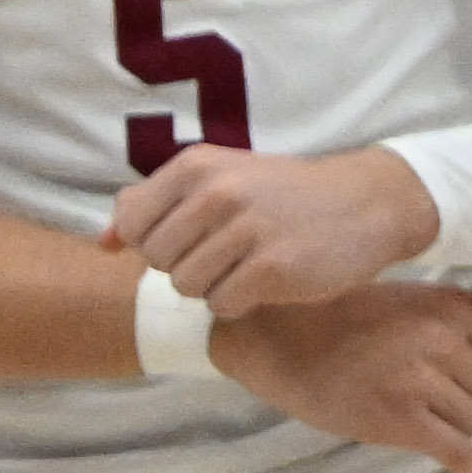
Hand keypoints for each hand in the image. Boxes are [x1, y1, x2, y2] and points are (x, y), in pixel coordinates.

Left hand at [104, 142, 443, 317]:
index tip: (195, 236)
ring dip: (214, 287)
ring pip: (187, 287)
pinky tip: (268, 282)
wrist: (367, 203)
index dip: (157, 242)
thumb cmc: (283, 194)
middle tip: (229, 253)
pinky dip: (241, 302)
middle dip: (187, 266)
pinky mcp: (273, 269)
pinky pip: (222, 306)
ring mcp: (246, 230)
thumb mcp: (219, 178)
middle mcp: (218, 192)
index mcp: (197, 166)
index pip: (134, 226)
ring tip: (249, 266)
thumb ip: (154, 204)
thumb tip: (103, 244)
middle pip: (158, 261)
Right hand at [212, 282, 471, 472]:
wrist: (278, 336)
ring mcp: (422, 381)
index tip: (456, 372)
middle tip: (425, 395)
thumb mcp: (405, 300)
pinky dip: (471, 466)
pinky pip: (453, 450)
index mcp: (450, 306)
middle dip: (463, 395)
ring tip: (417, 417)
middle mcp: (443, 339)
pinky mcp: (401, 421)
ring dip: (453, 425)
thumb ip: (448, 322)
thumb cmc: (338, 316)